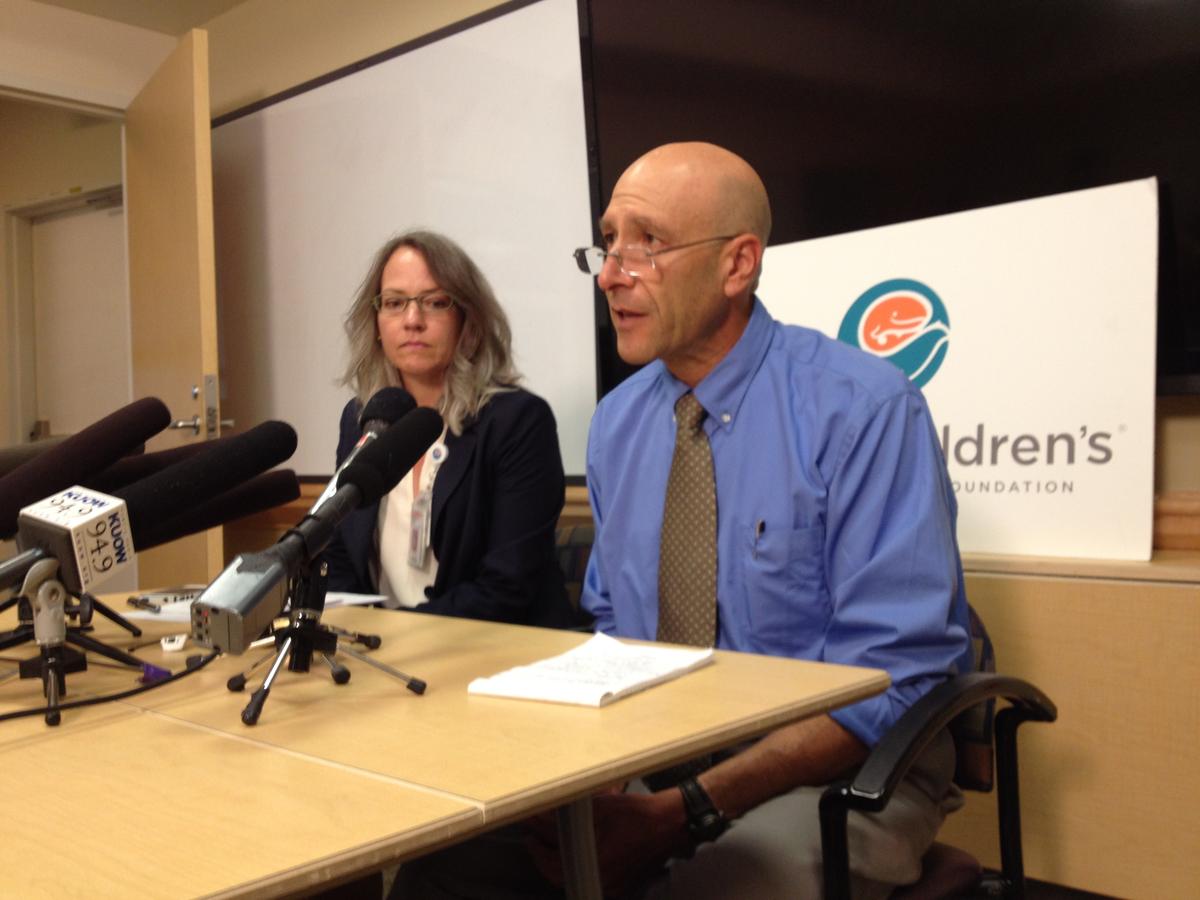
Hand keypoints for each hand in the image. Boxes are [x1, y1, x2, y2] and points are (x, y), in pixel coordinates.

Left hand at [528, 787, 688, 895]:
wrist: (669, 824)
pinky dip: (581, 865)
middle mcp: (602, 878)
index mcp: (594, 862)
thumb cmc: (637, 814)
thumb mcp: (599, 808)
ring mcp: (613, 884)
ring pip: (576, 876)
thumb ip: (569, 817)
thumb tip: (543, 817)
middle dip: (546, 857)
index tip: (530, 835)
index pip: (552, 864)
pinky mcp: (621, 884)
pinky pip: (593, 877)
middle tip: (536, 840)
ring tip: (553, 844)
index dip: (536, 849)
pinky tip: (580, 850)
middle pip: (561, 875)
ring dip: (563, 862)